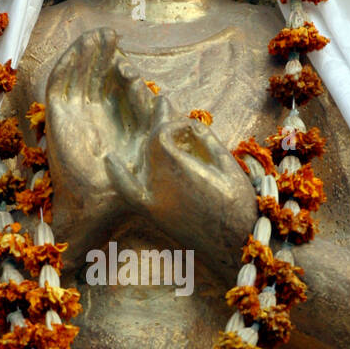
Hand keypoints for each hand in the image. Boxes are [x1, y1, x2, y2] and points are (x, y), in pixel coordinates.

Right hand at [45, 28, 156, 264]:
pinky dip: (67, 64)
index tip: (125, 53)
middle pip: (94, 76)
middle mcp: (91, 115)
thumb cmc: (127, 183)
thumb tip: (165, 98)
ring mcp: (73, 114)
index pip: (112, 86)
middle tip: (111, 33)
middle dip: (101, 54)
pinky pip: (60, 84)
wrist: (100, 203)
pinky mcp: (57, 116)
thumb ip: (156, 123)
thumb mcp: (149, 146)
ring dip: (85, 54)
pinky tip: (79, 49)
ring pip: (77, 75)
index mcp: (111, 120)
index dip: (117, 68)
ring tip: (97, 35)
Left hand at [104, 95, 257, 281]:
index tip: (188, 123)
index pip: (163, 133)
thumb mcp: (227, 165)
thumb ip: (204, 139)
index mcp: (180, 168)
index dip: (173, 122)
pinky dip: (119, 175)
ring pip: (141, 160)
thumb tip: (185, 124)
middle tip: (162, 101)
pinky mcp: (153, 213)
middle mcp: (160, 183)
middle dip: (160, 123)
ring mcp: (153, 199)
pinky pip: (128, 192)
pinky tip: (111, 159)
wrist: (235, 247)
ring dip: (147, 141)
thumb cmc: (238, 205)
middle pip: (151, 144)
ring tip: (149, 117)